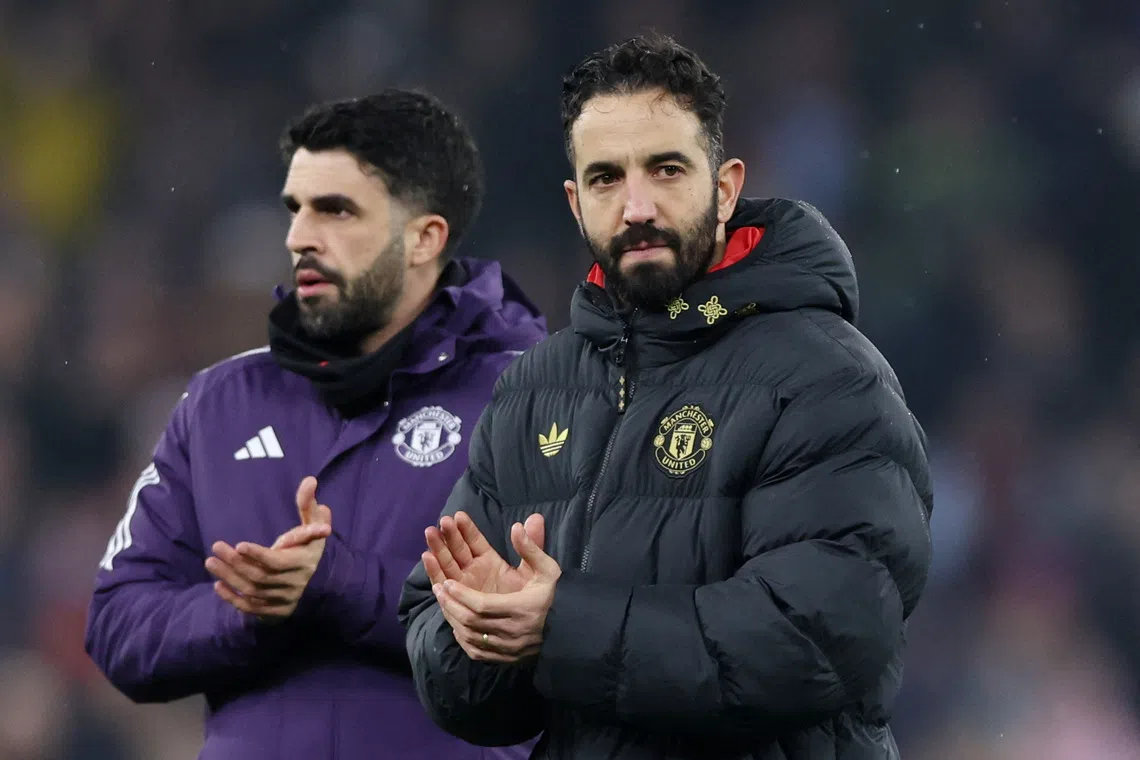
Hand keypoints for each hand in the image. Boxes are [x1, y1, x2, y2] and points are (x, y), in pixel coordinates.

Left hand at [206, 476, 332, 619]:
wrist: (318, 580)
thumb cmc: (310, 545)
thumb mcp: (314, 523)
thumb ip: (308, 504)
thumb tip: (309, 479)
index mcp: (304, 563)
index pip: (277, 562)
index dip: (257, 554)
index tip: (239, 544)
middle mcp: (294, 584)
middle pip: (259, 576)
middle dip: (235, 562)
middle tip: (216, 546)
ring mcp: (284, 600)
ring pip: (251, 591)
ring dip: (229, 577)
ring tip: (210, 561)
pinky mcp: (274, 611)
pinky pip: (250, 608)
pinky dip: (231, 598)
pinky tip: (217, 584)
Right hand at [423, 511, 544, 594]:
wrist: (536, 627)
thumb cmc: (539, 596)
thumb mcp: (541, 568)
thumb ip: (533, 545)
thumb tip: (536, 517)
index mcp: (490, 561)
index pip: (474, 541)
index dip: (466, 529)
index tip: (457, 516)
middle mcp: (474, 573)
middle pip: (456, 552)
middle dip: (446, 537)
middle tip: (439, 523)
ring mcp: (465, 589)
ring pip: (447, 568)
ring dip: (438, 551)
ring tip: (430, 534)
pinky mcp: (459, 605)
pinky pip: (445, 589)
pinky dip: (436, 573)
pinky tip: (429, 559)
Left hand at [433, 521, 561, 664]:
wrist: (572, 628)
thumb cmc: (557, 595)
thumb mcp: (548, 569)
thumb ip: (532, 548)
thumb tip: (518, 525)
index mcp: (521, 610)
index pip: (482, 606)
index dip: (462, 595)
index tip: (447, 582)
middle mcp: (512, 633)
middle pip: (471, 622)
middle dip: (451, 604)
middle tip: (439, 588)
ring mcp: (508, 649)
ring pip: (471, 638)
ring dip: (453, 619)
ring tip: (443, 601)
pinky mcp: (506, 659)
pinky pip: (477, 652)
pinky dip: (463, 638)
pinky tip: (457, 625)